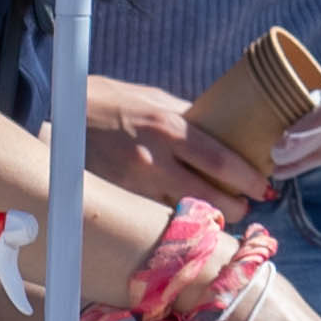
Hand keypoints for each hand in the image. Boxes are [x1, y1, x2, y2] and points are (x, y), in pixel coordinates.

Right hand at [86, 74, 271, 211]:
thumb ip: (185, 116)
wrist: (55, 112)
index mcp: (169, 127)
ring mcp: (133, 184)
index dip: (248, 178)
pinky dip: (171, 221)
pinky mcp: (117, 198)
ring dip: (205, 217)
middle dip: (233, 207)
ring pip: (182, 212)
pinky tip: (181, 220)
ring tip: (217, 215)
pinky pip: (153, 216)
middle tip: (245, 206)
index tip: (265, 187)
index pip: (220, 159)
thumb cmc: (108, 102)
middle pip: (207, 195)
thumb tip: (221, 130)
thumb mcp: (153, 99)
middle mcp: (154, 159)